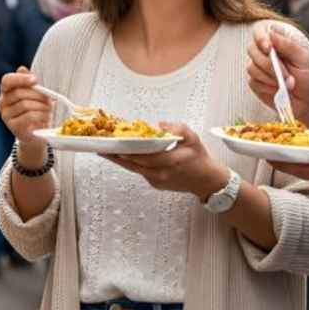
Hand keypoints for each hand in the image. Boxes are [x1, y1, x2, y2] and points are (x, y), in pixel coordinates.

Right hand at [0, 68, 49, 142]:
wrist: (37, 134)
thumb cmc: (36, 111)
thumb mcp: (35, 94)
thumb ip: (29, 82)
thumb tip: (22, 69)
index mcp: (6, 91)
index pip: (7, 80)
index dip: (20, 78)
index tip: (35, 80)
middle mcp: (2, 103)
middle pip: (19, 92)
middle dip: (38, 95)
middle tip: (50, 99)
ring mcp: (6, 116)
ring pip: (25, 105)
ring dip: (42, 106)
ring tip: (50, 109)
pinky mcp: (13, 127)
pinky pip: (28, 116)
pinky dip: (41, 115)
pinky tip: (47, 117)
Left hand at [101, 124, 227, 196]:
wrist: (206, 180)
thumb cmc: (199, 157)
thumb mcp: (192, 138)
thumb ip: (177, 129)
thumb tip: (159, 125)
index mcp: (172, 161)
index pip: (147, 157)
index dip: (131, 153)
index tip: (117, 146)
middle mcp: (162, 173)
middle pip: (135, 165)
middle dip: (118, 156)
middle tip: (102, 147)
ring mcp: (158, 181)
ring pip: (134, 170)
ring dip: (119, 161)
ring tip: (105, 151)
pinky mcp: (155, 184)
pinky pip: (140, 172)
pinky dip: (130, 164)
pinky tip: (121, 156)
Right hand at [246, 22, 308, 121]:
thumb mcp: (305, 60)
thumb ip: (289, 45)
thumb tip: (271, 32)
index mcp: (279, 42)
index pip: (260, 31)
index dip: (260, 38)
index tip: (269, 48)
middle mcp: (266, 53)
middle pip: (252, 50)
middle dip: (268, 64)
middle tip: (286, 74)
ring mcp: (259, 68)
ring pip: (251, 68)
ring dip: (270, 78)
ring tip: (288, 83)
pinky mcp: (256, 82)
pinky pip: (253, 82)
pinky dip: (267, 87)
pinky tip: (279, 90)